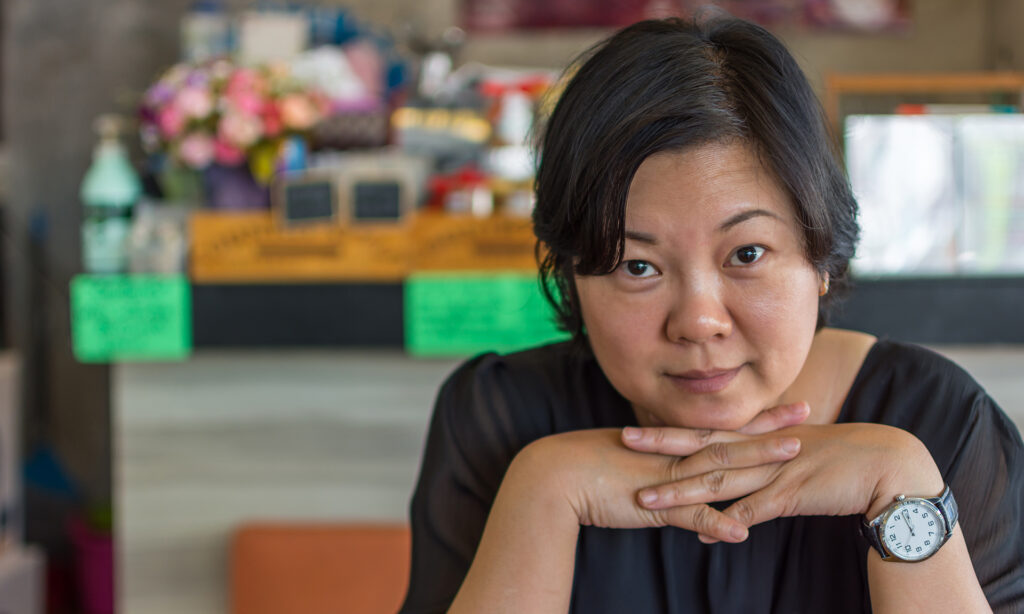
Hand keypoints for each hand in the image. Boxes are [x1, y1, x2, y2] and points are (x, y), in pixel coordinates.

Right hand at [517, 402, 809, 542]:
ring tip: (793, 460)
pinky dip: (714, 522)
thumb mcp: (633, 461)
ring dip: (756, 466)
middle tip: (807, 416)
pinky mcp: (651, 505)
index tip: (790, 407)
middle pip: (729, 441)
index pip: (722, 429)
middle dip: (770, 430)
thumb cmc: (589, 467)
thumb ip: (660, 465)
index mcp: (670, 445)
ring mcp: (666, 478)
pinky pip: (687, 515)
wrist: (556, 473)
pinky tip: (741, 532)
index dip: (758, 419)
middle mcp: (673, 455)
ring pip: (718, 470)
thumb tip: (680, 471)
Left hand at [622, 419, 943, 542]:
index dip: (670, 430)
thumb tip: (738, 484)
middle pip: (702, 447)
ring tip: (648, 497)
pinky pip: (757, 510)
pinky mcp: (794, 493)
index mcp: (760, 438)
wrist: (888, 463)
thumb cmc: (841, 461)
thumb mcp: (795, 455)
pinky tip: (705, 532)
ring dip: (683, 490)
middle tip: (624, 440)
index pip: (706, 432)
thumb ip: (764, 466)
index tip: (637, 427)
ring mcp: (776, 470)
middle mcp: (761, 449)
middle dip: (661, 445)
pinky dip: (730, 521)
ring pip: (720, 479)